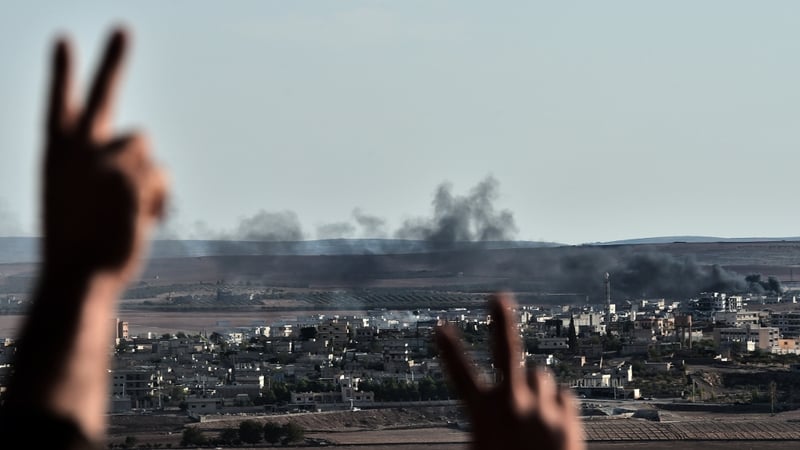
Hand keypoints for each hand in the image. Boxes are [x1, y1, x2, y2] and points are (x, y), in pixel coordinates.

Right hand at [42, 27, 166, 281]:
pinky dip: (159, 198)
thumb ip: (106, 167)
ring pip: (144, 145)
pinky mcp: (132, 174)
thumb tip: (146, 153)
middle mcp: (78, 149)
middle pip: (103, 93)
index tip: (64, 38)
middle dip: (113, 59)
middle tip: (123, 29)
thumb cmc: (79, 241)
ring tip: (123, 211)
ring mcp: (105, 158)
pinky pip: (162, 174)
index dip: (62, 72)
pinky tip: (139, 220)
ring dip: (144, 175)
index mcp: (56, 153)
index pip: (59, 103)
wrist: (79, 274)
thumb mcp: (79, 199)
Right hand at [435, 293, 584, 449]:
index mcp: (483, 414)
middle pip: (505, 349)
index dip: (448, 348)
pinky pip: (563, 396)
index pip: (459, 373)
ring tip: (530, 410)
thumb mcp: (482, 448)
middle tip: (497, 297)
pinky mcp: (569, 418)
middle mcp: (513, 404)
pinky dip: (556, 403)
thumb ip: (484, 426)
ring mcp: (543, 409)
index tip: (439, 326)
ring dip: (533, 384)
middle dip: (500, 320)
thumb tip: (487, 416)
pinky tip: (550, 423)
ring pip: (539, 374)